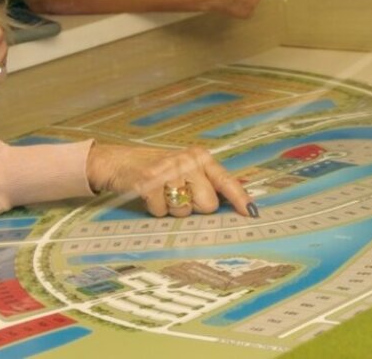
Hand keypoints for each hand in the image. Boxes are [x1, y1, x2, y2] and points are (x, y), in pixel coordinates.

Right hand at [87, 143, 255, 218]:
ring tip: (162, 193)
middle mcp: (188, 160)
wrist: (120, 161)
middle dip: (195, 208)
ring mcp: (168, 169)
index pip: (226, 181)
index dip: (240, 199)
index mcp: (201, 158)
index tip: (251, 213)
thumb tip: (235, 203)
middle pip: (208, 204)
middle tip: (180, 196)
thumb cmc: (159, 170)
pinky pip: (161, 212)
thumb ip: (208, 184)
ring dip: (172, 210)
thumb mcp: (186, 169)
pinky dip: (154, 210)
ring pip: (184, 211)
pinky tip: (149, 195)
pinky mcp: (149, 181)